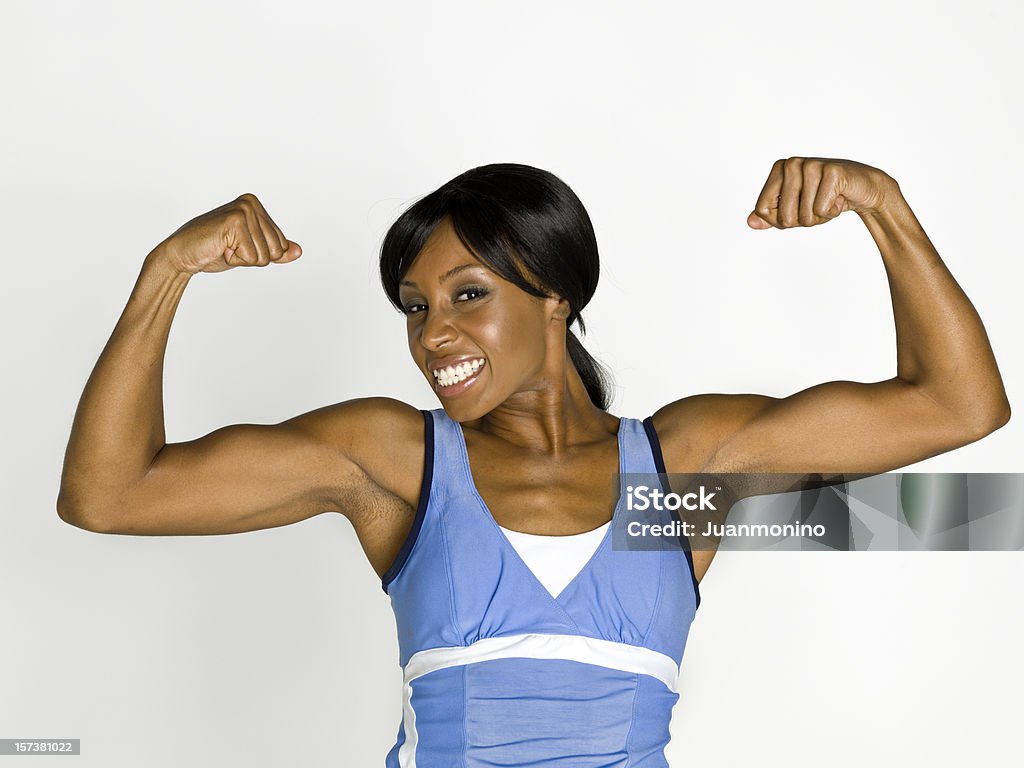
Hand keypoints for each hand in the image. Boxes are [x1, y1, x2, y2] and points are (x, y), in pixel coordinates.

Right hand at [157, 193, 301, 274]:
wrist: (182, 255)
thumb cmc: (214, 252)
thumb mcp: (251, 251)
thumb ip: (275, 250)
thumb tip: (299, 251)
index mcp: (256, 205)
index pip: (281, 245)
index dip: (259, 254)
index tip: (236, 246)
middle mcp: (251, 203)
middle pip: (276, 250)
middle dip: (253, 257)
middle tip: (228, 248)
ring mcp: (243, 210)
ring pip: (265, 256)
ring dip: (243, 258)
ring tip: (223, 247)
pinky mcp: (235, 221)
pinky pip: (252, 256)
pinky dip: (235, 259)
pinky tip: (220, 248)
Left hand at [747, 157, 897, 229]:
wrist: (861, 191)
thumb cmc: (824, 199)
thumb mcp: (794, 209)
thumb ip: (770, 215)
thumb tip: (750, 222)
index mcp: (777, 169)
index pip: (762, 211)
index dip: (781, 220)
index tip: (799, 207)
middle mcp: (791, 163)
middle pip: (784, 218)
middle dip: (803, 220)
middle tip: (818, 204)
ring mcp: (811, 165)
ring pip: (803, 216)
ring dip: (820, 217)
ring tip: (830, 200)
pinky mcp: (832, 171)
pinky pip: (821, 210)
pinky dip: (832, 212)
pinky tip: (840, 198)